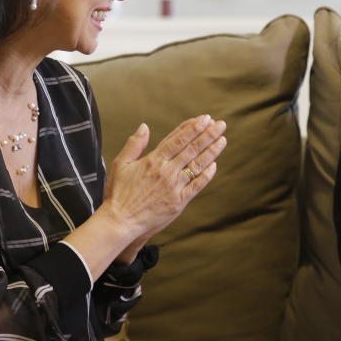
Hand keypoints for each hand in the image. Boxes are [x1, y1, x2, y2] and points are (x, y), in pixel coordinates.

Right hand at [103, 115, 226, 243]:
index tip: (204, 119)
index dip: (192, 128)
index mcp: (153, 160)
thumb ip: (134, 144)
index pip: (177, 139)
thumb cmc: (118, 193)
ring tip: (222, 139)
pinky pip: (196, 185)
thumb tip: (144, 126)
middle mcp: (166, 171)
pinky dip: (206, 175)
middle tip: (220, 124)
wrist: (120, 221)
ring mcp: (174, 187)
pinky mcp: (179, 202)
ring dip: (211, 151)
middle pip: (191, 149)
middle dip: (207, 135)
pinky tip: (214, 165)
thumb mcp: (120, 164)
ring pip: (197, 165)